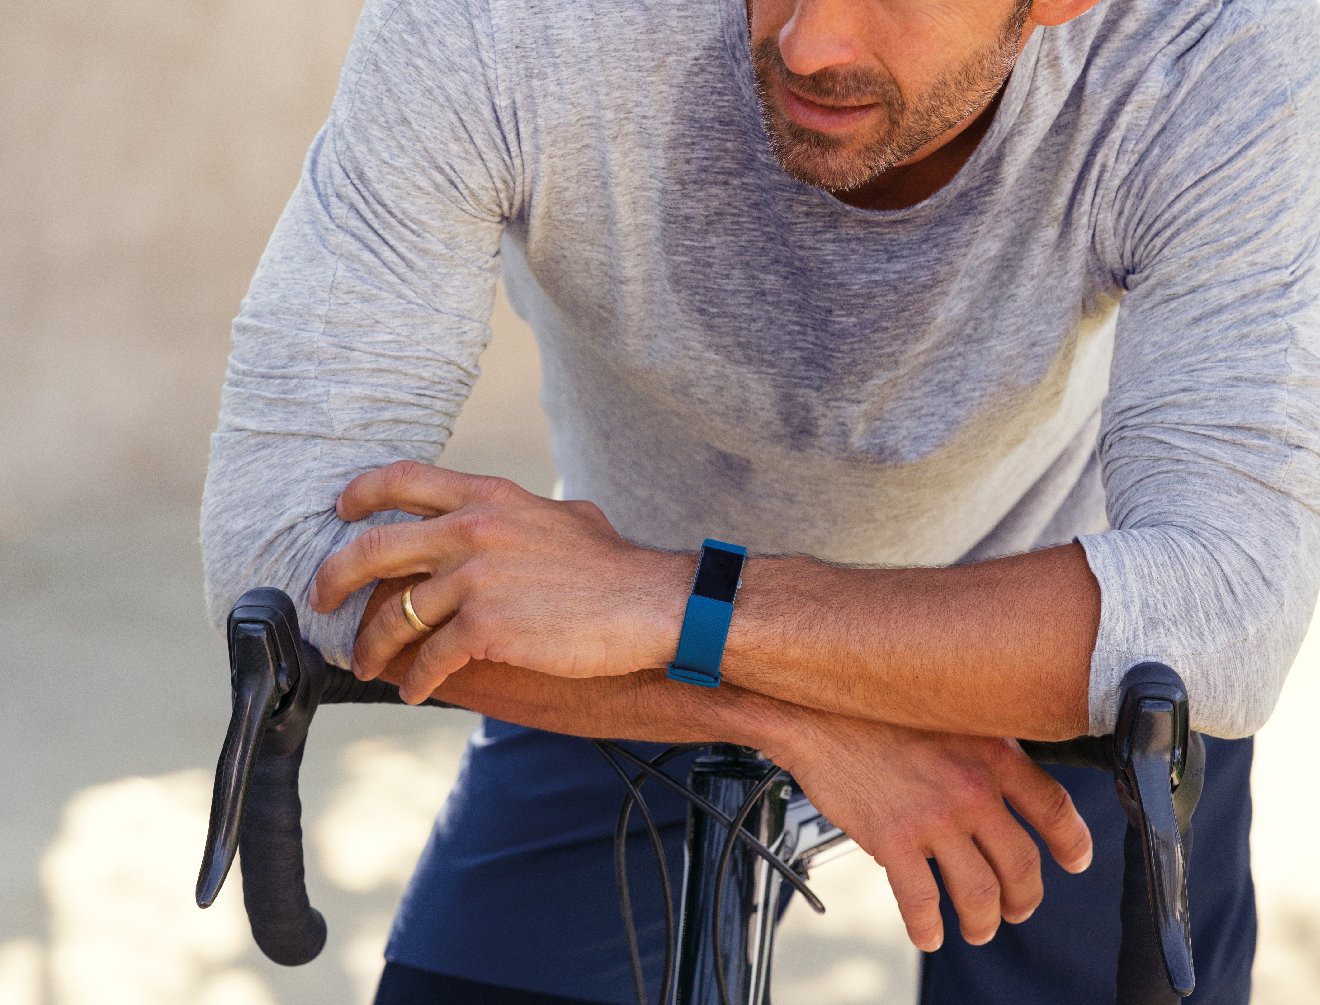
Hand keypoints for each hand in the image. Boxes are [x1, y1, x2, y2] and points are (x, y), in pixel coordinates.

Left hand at [310, 461, 688, 701]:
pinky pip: (429, 657)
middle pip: (374, 547)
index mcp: (489, 497)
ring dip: (372, 646)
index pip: (404, 478)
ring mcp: (476, 579)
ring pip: (395, 614)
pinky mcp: (486, 628)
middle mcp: (473, 529)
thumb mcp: (561, 517)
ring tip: (367, 664)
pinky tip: (414, 689)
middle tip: (323, 599)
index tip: (341, 512)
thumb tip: (499, 516)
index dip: (361, 493)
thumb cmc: (611, 568)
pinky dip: (415, 678)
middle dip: (335, 577)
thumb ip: (517, 514)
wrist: (647, 604)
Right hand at [764, 714, 1091, 951]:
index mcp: (992, 752)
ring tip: (978, 929)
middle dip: (1024, 898)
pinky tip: (929, 934)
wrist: (816, 713)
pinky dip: (929, 928)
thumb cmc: (874, 709)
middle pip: (1022, 863)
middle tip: (1017, 908)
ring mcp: (933, 817)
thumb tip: (1003, 783)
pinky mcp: (892, 839)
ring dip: (984, 922)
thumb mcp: (946, 714)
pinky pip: (922, 902)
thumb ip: (979, 749)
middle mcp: (971, 788)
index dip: (1072, 842)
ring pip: (980, 893)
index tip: (1074, 860)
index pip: (1054, 807)